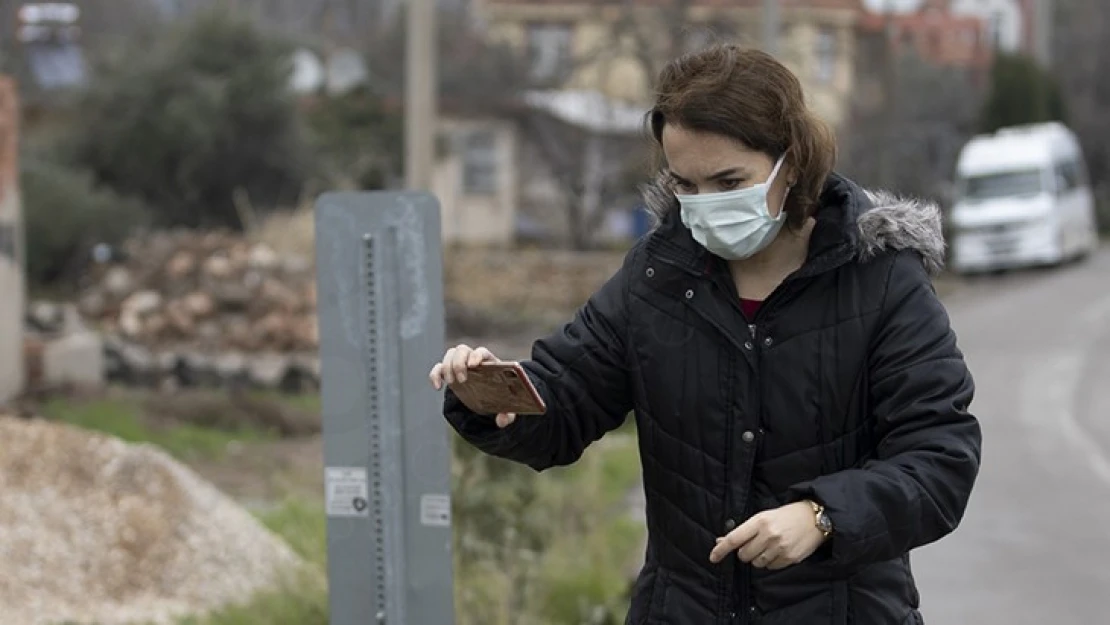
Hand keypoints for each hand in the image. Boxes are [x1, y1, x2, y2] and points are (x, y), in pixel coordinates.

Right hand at [429, 344, 515, 427]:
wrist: (490, 399)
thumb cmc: (502, 398)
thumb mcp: (508, 407)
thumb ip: (508, 414)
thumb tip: (502, 420)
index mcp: (490, 363)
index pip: (481, 352)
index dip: (477, 355)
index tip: (473, 365)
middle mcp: (474, 360)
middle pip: (463, 350)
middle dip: (459, 362)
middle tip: (462, 380)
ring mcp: (461, 365)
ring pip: (450, 355)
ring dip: (448, 367)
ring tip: (452, 384)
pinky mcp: (450, 374)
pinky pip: (438, 368)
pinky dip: (435, 375)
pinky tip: (437, 387)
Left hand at [708, 501, 827, 569]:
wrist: (814, 518)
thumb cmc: (786, 515)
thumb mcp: (763, 516)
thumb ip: (744, 530)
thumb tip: (722, 541)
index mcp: (760, 521)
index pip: (734, 539)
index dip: (721, 550)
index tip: (713, 557)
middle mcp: (769, 535)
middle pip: (744, 555)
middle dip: (745, 552)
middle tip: (755, 544)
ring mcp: (780, 548)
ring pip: (757, 563)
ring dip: (758, 558)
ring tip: (769, 546)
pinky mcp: (790, 558)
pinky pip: (771, 567)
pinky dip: (771, 561)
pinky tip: (779, 550)